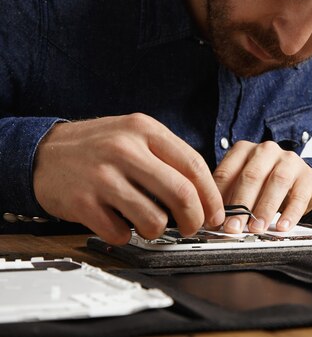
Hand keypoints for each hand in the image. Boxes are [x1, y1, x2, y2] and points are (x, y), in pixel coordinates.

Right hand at [33, 113, 224, 244]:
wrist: (43, 152)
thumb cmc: (98, 146)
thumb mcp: (135, 135)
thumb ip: (168, 157)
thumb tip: (204, 193)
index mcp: (144, 130)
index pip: (194, 165)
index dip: (211, 196)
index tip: (215, 213)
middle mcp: (125, 149)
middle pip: (181, 194)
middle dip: (195, 220)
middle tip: (193, 228)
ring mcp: (102, 176)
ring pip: (154, 219)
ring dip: (159, 230)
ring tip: (150, 224)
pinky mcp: (82, 202)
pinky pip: (119, 232)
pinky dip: (125, 235)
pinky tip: (119, 223)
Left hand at [213, 140, 311, 233]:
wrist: (300, 181)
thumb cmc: (265, 184)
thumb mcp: (244, 185)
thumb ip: (228, 196)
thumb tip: (212, 220)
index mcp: (244, 150)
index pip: (227, 172)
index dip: (219, 198)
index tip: (215, 220)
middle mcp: (267, 150)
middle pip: (251, 176)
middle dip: (241, 205)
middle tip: (233, 227)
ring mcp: (290, 160)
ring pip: (276, 182)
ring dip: (265, 208)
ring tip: (257, 228)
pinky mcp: (308, 176)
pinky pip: (299, 195)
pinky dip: (290, 213)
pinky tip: (282, 226)